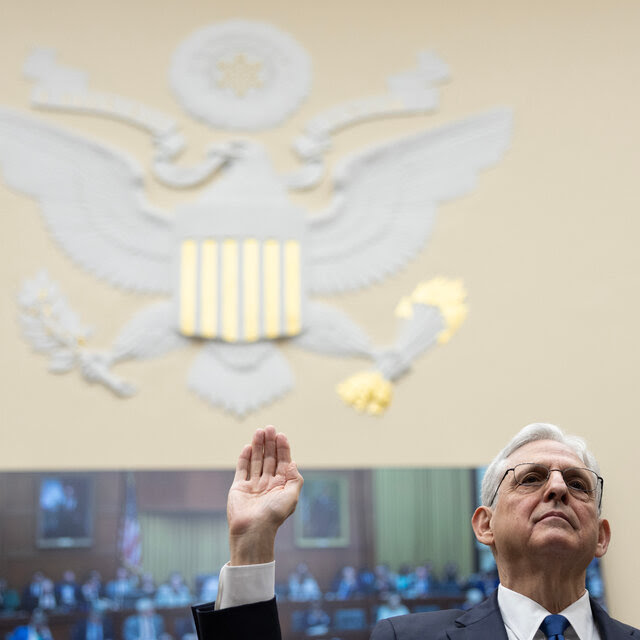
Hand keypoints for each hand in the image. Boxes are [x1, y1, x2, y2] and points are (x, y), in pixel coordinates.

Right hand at [227, 425, 302, 564]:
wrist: (253, 530)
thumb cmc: (274, 515)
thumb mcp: (292, 496)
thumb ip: (295, 479)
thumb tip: (293, 462)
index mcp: (281, 485)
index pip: (283, 462)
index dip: (282, 448)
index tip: (280, 435)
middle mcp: (268, 483)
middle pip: (269, 458)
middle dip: (270, 443)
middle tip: (269, 428)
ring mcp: (253, 485)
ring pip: (256, 461)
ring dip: (258, 446)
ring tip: (258, 431)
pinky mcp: (239, 488)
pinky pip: (242, 469)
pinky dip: (244, 458)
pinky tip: (248, 446)